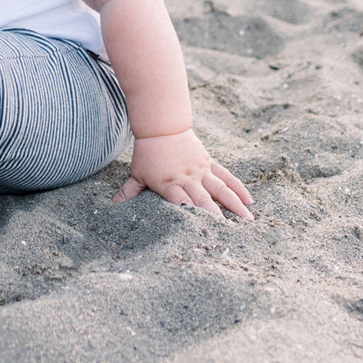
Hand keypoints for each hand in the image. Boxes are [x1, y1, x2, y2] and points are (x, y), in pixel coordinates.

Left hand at [112, 130, 253, 220]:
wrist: (161, 127)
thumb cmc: (147, 153)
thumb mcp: (137, 174)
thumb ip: (129, 193)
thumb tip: (113, 208)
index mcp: (169, 184)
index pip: (182, 204)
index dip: (191, 217)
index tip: (201, 233)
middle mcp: (187, 179)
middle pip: (204, 201)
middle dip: (216, 218)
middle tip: (230, 235)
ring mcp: (201, 171)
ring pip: (221, 189)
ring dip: (235, 205)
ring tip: (249, 220)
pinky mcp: (209, 163)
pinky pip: (226, 176)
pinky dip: (238, 188)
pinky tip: (249, 200)